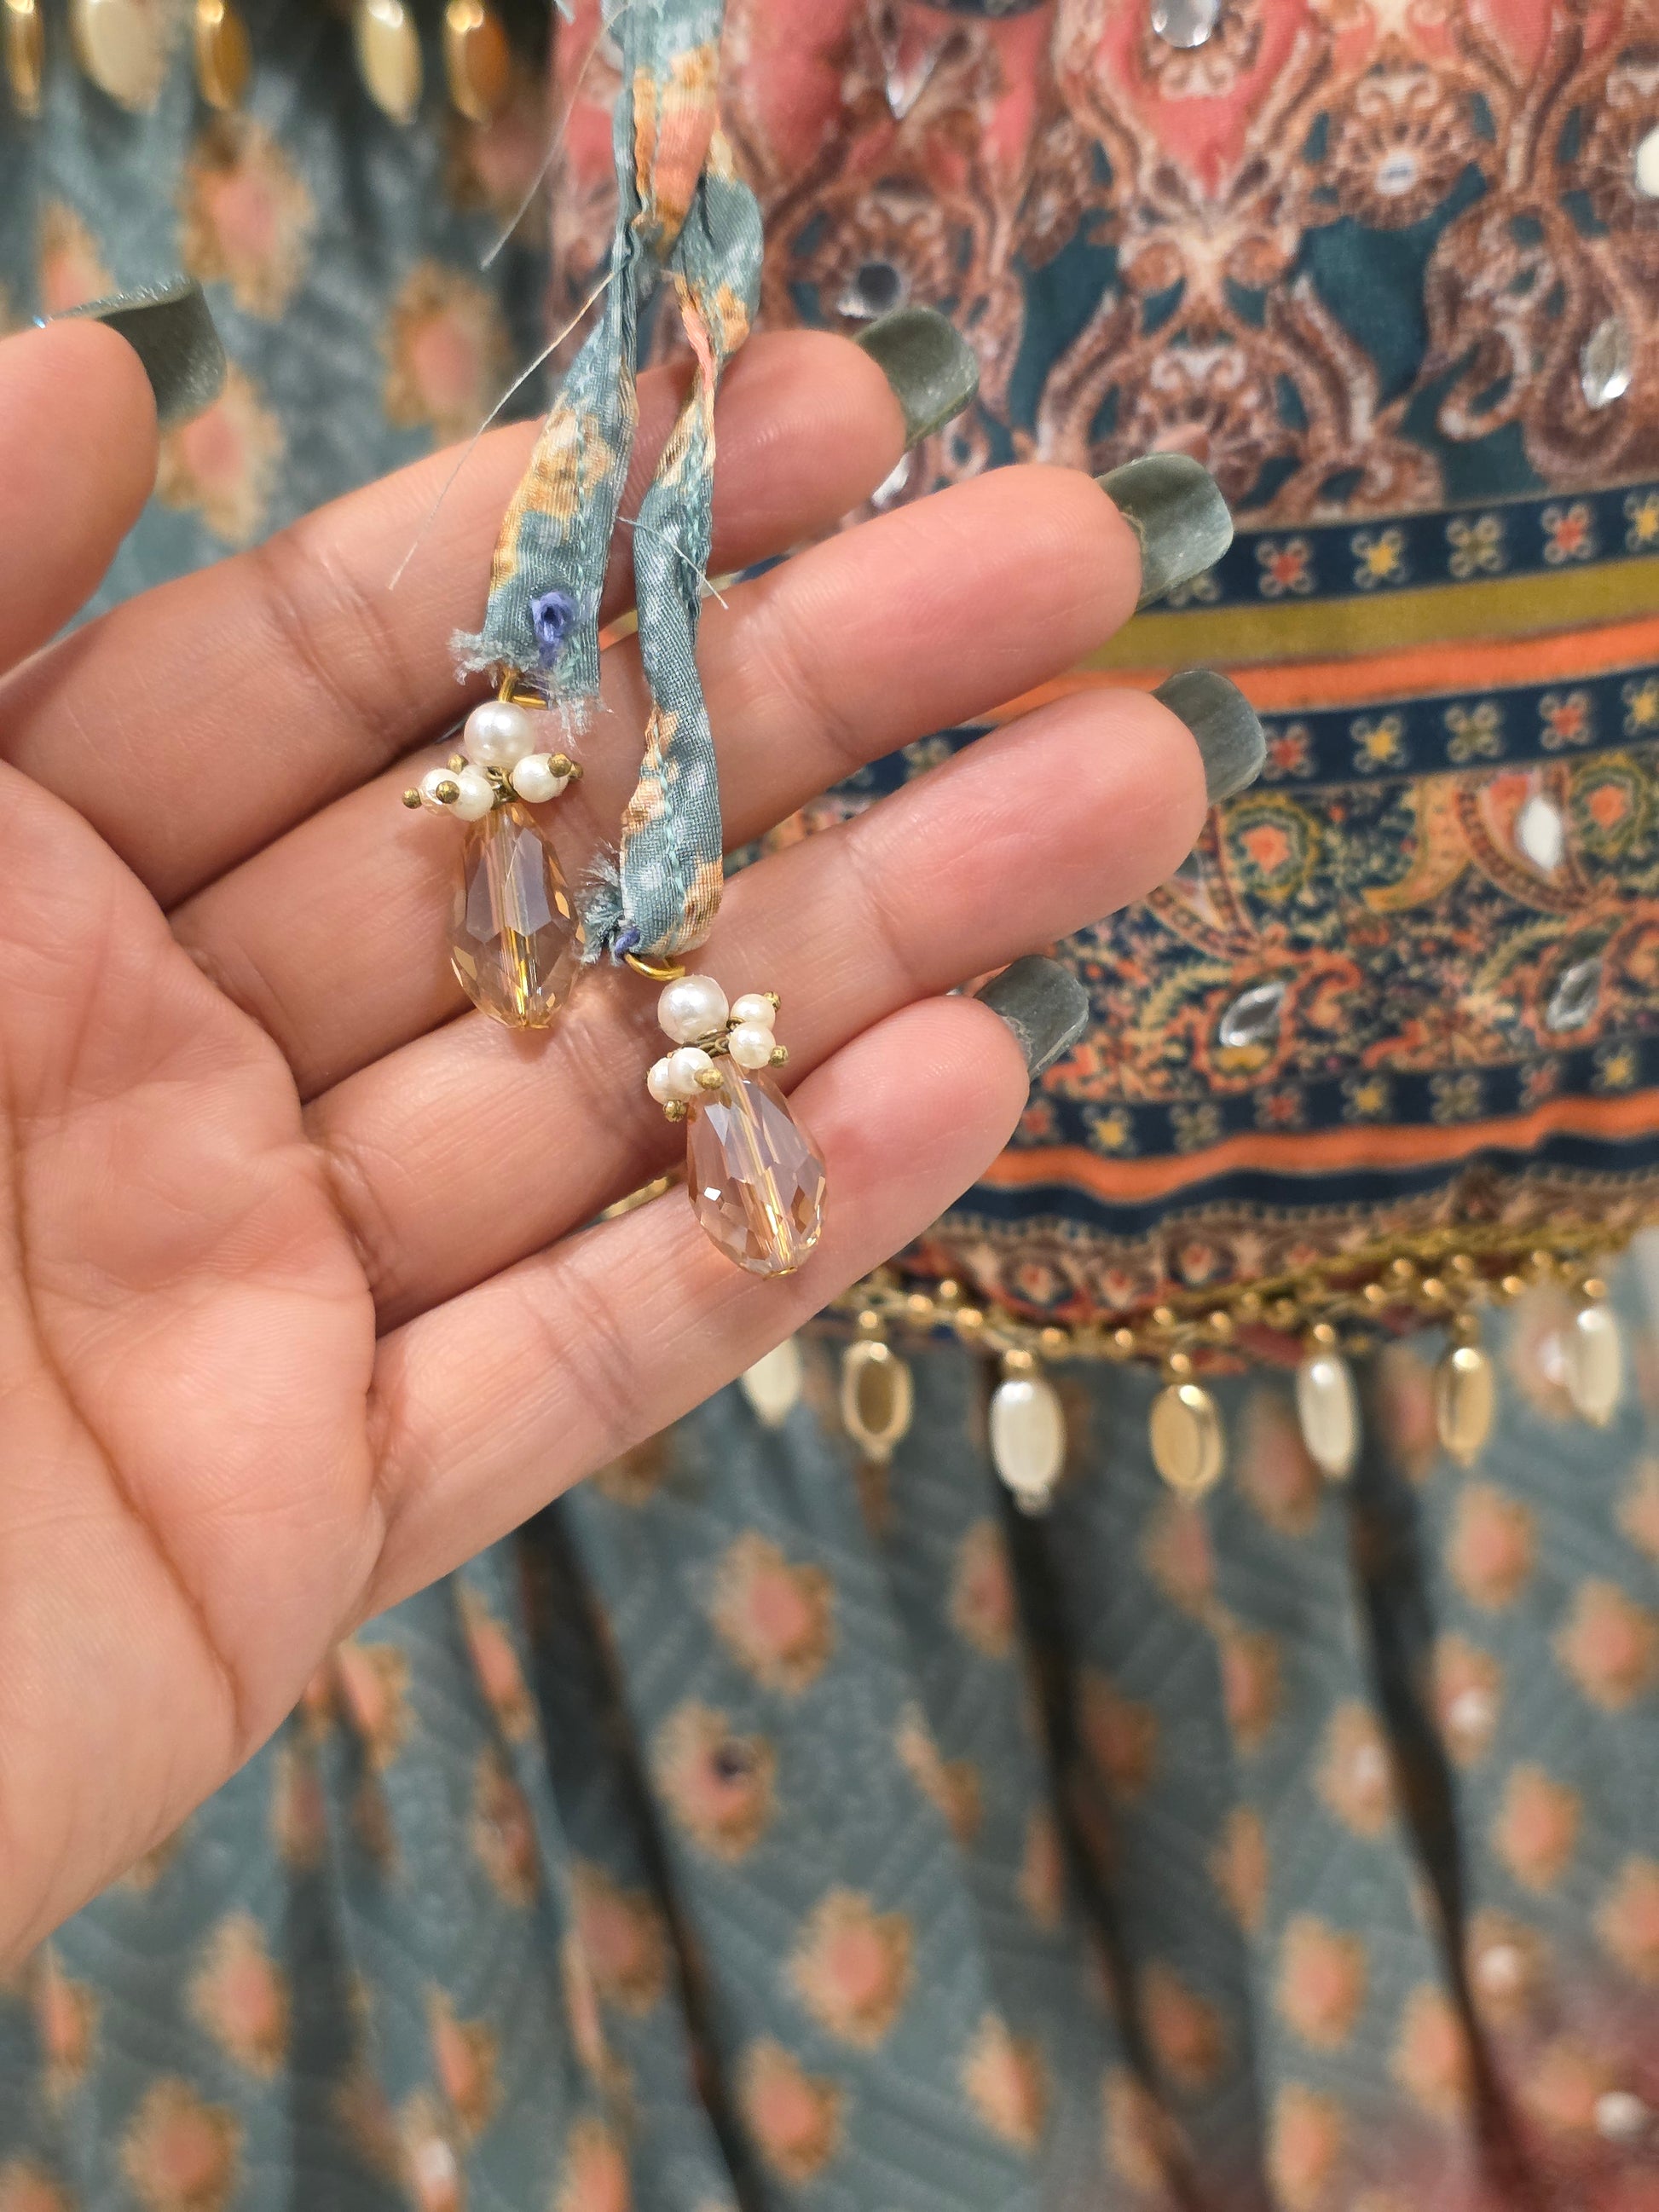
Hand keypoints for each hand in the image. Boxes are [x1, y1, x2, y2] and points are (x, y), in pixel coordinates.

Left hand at [0, 315, 1206, 1953]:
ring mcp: (254, 1298)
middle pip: (541, 861)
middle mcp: (156, 1067)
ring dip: (878, 951)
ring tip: (1118, 798)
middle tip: (1072, 575)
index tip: (827, 423)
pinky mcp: (304, 1526)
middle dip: (818, 711)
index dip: (588, 540)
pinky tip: (970, 1092)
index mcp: (9, 884)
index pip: (351, 665)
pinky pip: (569, 1373)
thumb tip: (121, 360)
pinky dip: (770, 1244)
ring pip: (610, 1098)